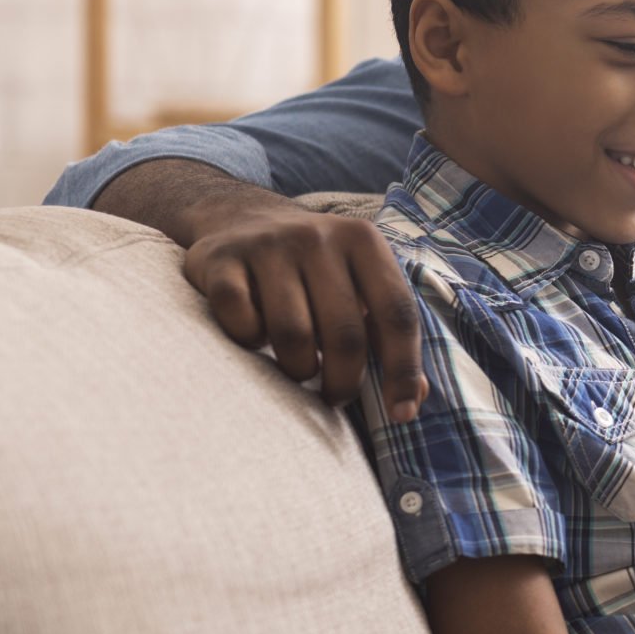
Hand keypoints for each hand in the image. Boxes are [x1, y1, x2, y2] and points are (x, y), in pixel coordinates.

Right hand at [181, 198, 426, 417]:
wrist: (241, 219)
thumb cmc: (316, 269)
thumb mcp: (360, 285)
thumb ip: (389, 335)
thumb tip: (414, 397)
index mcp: (363, 241)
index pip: (397, 313)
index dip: (403, 369)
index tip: (402, 413)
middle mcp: (318, 237)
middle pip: (344, 334)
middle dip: (343, 381)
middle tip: (336, 396)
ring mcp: (267, 246)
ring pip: (291, 335)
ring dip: (298, 369)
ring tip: (299, 369)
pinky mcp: (220, 260)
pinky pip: (241, 322)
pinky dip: (250, 342)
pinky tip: (256, 337)